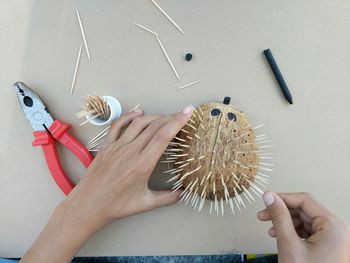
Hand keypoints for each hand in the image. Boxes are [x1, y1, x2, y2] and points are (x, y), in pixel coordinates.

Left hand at [20, 105, 193, 262]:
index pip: (163, 136)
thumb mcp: (145, 204)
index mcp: (142, 164)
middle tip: (181, 114)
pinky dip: (129, 116)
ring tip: (165, 116)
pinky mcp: (106, 146)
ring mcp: (117, 146)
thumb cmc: (116, 206)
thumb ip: (167, 198)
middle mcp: (130, 151)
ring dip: (153, 116)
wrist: (88, 205)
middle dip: (170, 117)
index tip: (188, 112)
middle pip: (154, 126)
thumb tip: (183, 193)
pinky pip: (118, 125)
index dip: (177, 121)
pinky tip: (138, 113)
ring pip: (138, 123)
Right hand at [257, 192, 349, 262]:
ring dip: (286, 223)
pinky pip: (310, 232)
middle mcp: (337, 230)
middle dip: (282, 213)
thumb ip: (279, 217)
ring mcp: (335, 239)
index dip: (282, 198)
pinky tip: (283, 237)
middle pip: (305, 210)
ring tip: (271, 230)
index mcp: (333, 226)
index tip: (266, 200)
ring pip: (306, 221)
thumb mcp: (289, 244)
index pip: (304, 200)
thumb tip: (270, 197)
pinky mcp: (330, 247)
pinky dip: (295, 233)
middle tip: (263, 216)